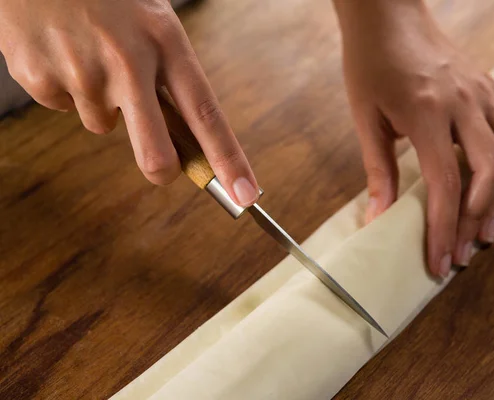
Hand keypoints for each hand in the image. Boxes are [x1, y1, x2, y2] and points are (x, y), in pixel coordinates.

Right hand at [0, 0, 258, 205]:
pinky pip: (61, 105)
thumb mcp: (152, 22)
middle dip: (161, 168)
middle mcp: (128, 61)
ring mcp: (82, 71)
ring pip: (102, 124)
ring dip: (100, 102)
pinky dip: (63, 87)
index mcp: (166, 42)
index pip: (206, 114)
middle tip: (160, 167)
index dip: (228, 160)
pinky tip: (61, 52)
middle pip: (155, 151)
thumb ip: (168, 75)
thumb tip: (183, 137)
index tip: (246, 194)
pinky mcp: (40, 76)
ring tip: (90, 54)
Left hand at [333, 0, 493, 275]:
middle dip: (474, 221)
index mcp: (427, 113)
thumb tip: (377, 221)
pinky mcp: (491, 88)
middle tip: (460, 253)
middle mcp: (464, 104)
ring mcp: (484, 93)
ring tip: (488, 231)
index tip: (438, 262)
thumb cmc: (370, 64)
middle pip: (489, 174)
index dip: (442, 230)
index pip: (444, 185)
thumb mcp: (366, 119)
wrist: (388, 16)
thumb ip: (377, 171)